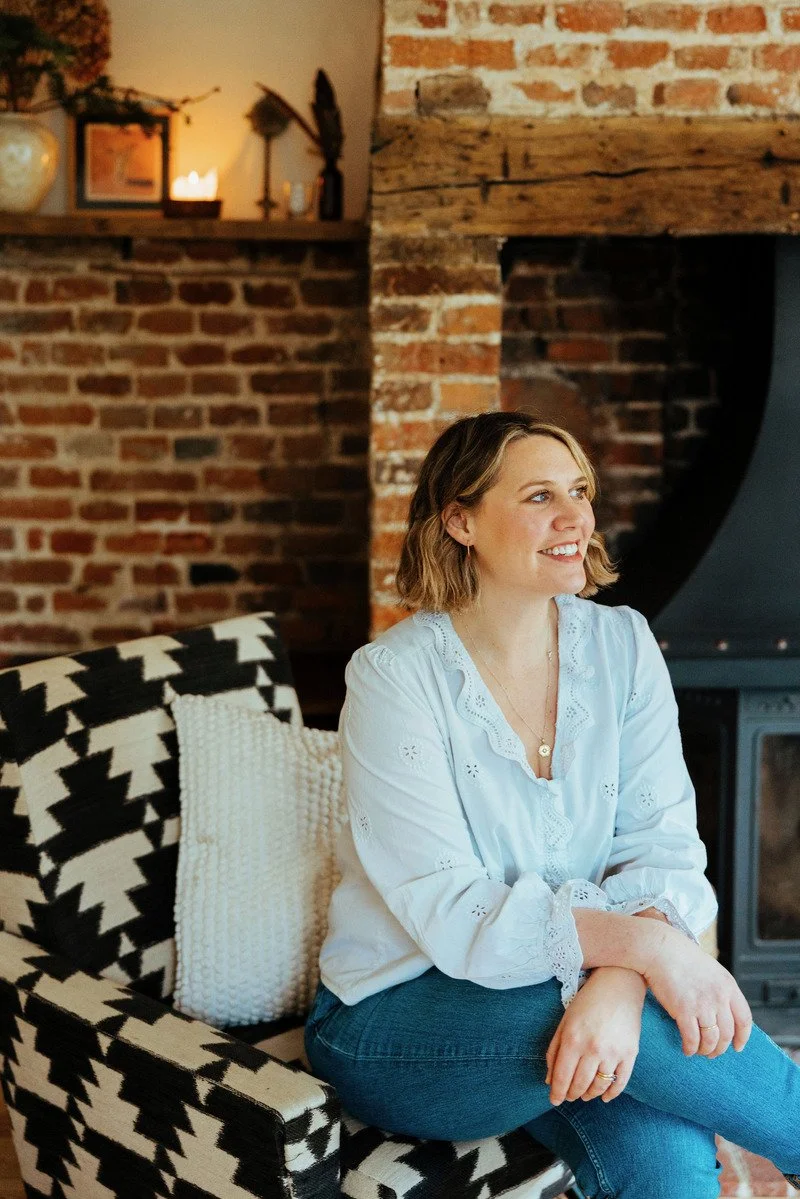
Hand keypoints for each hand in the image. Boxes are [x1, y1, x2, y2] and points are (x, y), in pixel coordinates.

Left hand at [545, 967, 644, 1105]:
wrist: (619, 984)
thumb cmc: (587, 1001)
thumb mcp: (565, 1021)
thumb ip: (555, 1050)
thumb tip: (549, 1079)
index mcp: (573, 1039)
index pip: (562, 1076)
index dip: (557, 1092)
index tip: (554, 1101)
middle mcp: (593, 1048)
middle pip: (579, 1084)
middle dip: (571, 1094)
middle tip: (568, 1097)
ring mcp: (614, 1052)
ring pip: (599, 1086)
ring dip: (589, 1095)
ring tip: (584, 1095)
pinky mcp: (631, 1053)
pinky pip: (621, 1082)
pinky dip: (611, 1093)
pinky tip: (603, 1096)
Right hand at [642, 923, 752, 1058]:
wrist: (661, 950)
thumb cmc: (681, 957)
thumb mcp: (711, 969)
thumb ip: (719, 989)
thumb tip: (720, 1010)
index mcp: (728, 986)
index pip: (744, 1019)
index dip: (742, 1037)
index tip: (737, 1046)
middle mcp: (719, 997)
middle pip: (727, 1033)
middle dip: (721, 1048)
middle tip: (713, 1052)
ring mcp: (703, 1005)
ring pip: (711, 1039)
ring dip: (706, 1050)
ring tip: (700, 1052)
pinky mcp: (684, 1011)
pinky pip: (692, 1039)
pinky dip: (691, 1048)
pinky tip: (687, 1049)